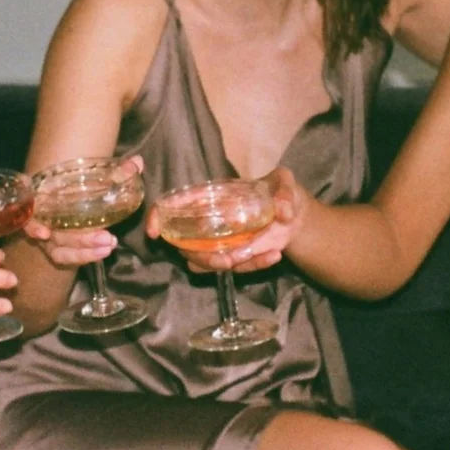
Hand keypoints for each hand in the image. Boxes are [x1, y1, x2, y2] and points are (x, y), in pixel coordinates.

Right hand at [24, 155, 144, 266]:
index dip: (33, 226)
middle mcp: (43, 219)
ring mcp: (50, 237)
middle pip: (56, 236)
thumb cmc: (79, 184)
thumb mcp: (96, 177)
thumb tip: (137, 162)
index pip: (30, 213)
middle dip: (81, 240)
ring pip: (61, 251)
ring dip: (84, 252)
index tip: (44, 234)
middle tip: (107, 237)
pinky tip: (101, 254)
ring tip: (109, 245)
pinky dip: (81, 257)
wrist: (73, 193)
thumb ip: (117, 171)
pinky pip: (65, 257)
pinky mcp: (60, 248)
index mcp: (43, 199)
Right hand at [145, 166, 308, 273]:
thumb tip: (283, 211)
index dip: (157, 218)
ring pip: (203, 262)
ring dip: (221, 265)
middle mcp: (208, 223)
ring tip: (251, 256)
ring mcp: (221, 243)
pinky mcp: (237, 257)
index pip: (172, 206)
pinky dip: (254, 265)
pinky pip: (237, 267)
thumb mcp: (284, 181)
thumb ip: (283, 191)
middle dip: (201, 256)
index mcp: (208, 198)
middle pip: (185, 245)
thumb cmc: (280, 191)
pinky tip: (274, 255)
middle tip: (227, 259)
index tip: (153, 232)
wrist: (297, 215)